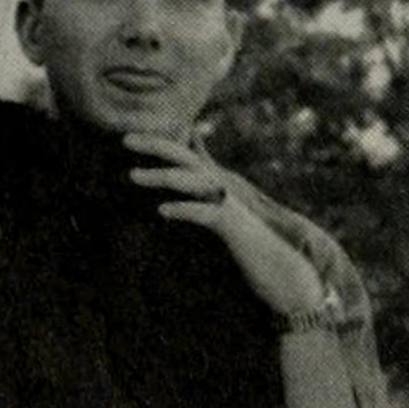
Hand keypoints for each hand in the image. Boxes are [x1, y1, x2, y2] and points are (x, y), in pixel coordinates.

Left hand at [124, 131, 322, 316]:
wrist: (283, 271)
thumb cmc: (249, 245)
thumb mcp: (221, 215)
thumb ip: (203, 195)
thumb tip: (185, 183)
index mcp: (214, 184)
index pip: (182, 156)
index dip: (157, 143)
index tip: (127, 136)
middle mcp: (222, 187)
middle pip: (185, 158)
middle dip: (155, 145)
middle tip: (124, 138)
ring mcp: (229, 205)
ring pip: (193, 182)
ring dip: (162, 176)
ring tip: (132, 175)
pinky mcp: (234, 227)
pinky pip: (206, 214)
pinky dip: (185, 209)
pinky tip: (162, 211)